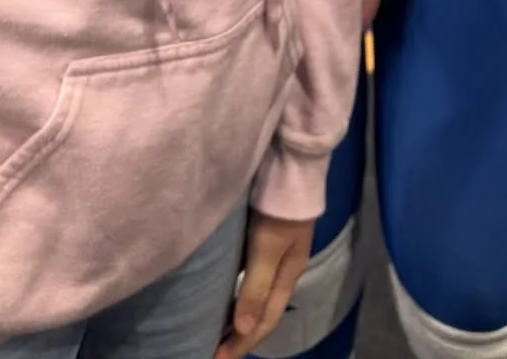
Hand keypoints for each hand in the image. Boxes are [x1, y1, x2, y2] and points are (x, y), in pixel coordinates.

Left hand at [214, 212, 312, 358]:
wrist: (290, 165)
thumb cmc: (279, 207)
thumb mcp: (267, 247)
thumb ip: (256, 286)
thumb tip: (243, 330)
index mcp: (287, 275)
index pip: (264, 321)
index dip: (243, 343)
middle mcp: (282, 268)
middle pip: (262, 311)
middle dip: (241, 335)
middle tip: (215, 351)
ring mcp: (274, 253)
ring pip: (255, 294)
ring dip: (239, 315)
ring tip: (217, 329)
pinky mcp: (264, 237)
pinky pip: (250, 276)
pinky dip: (238, 292)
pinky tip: (225, 292)